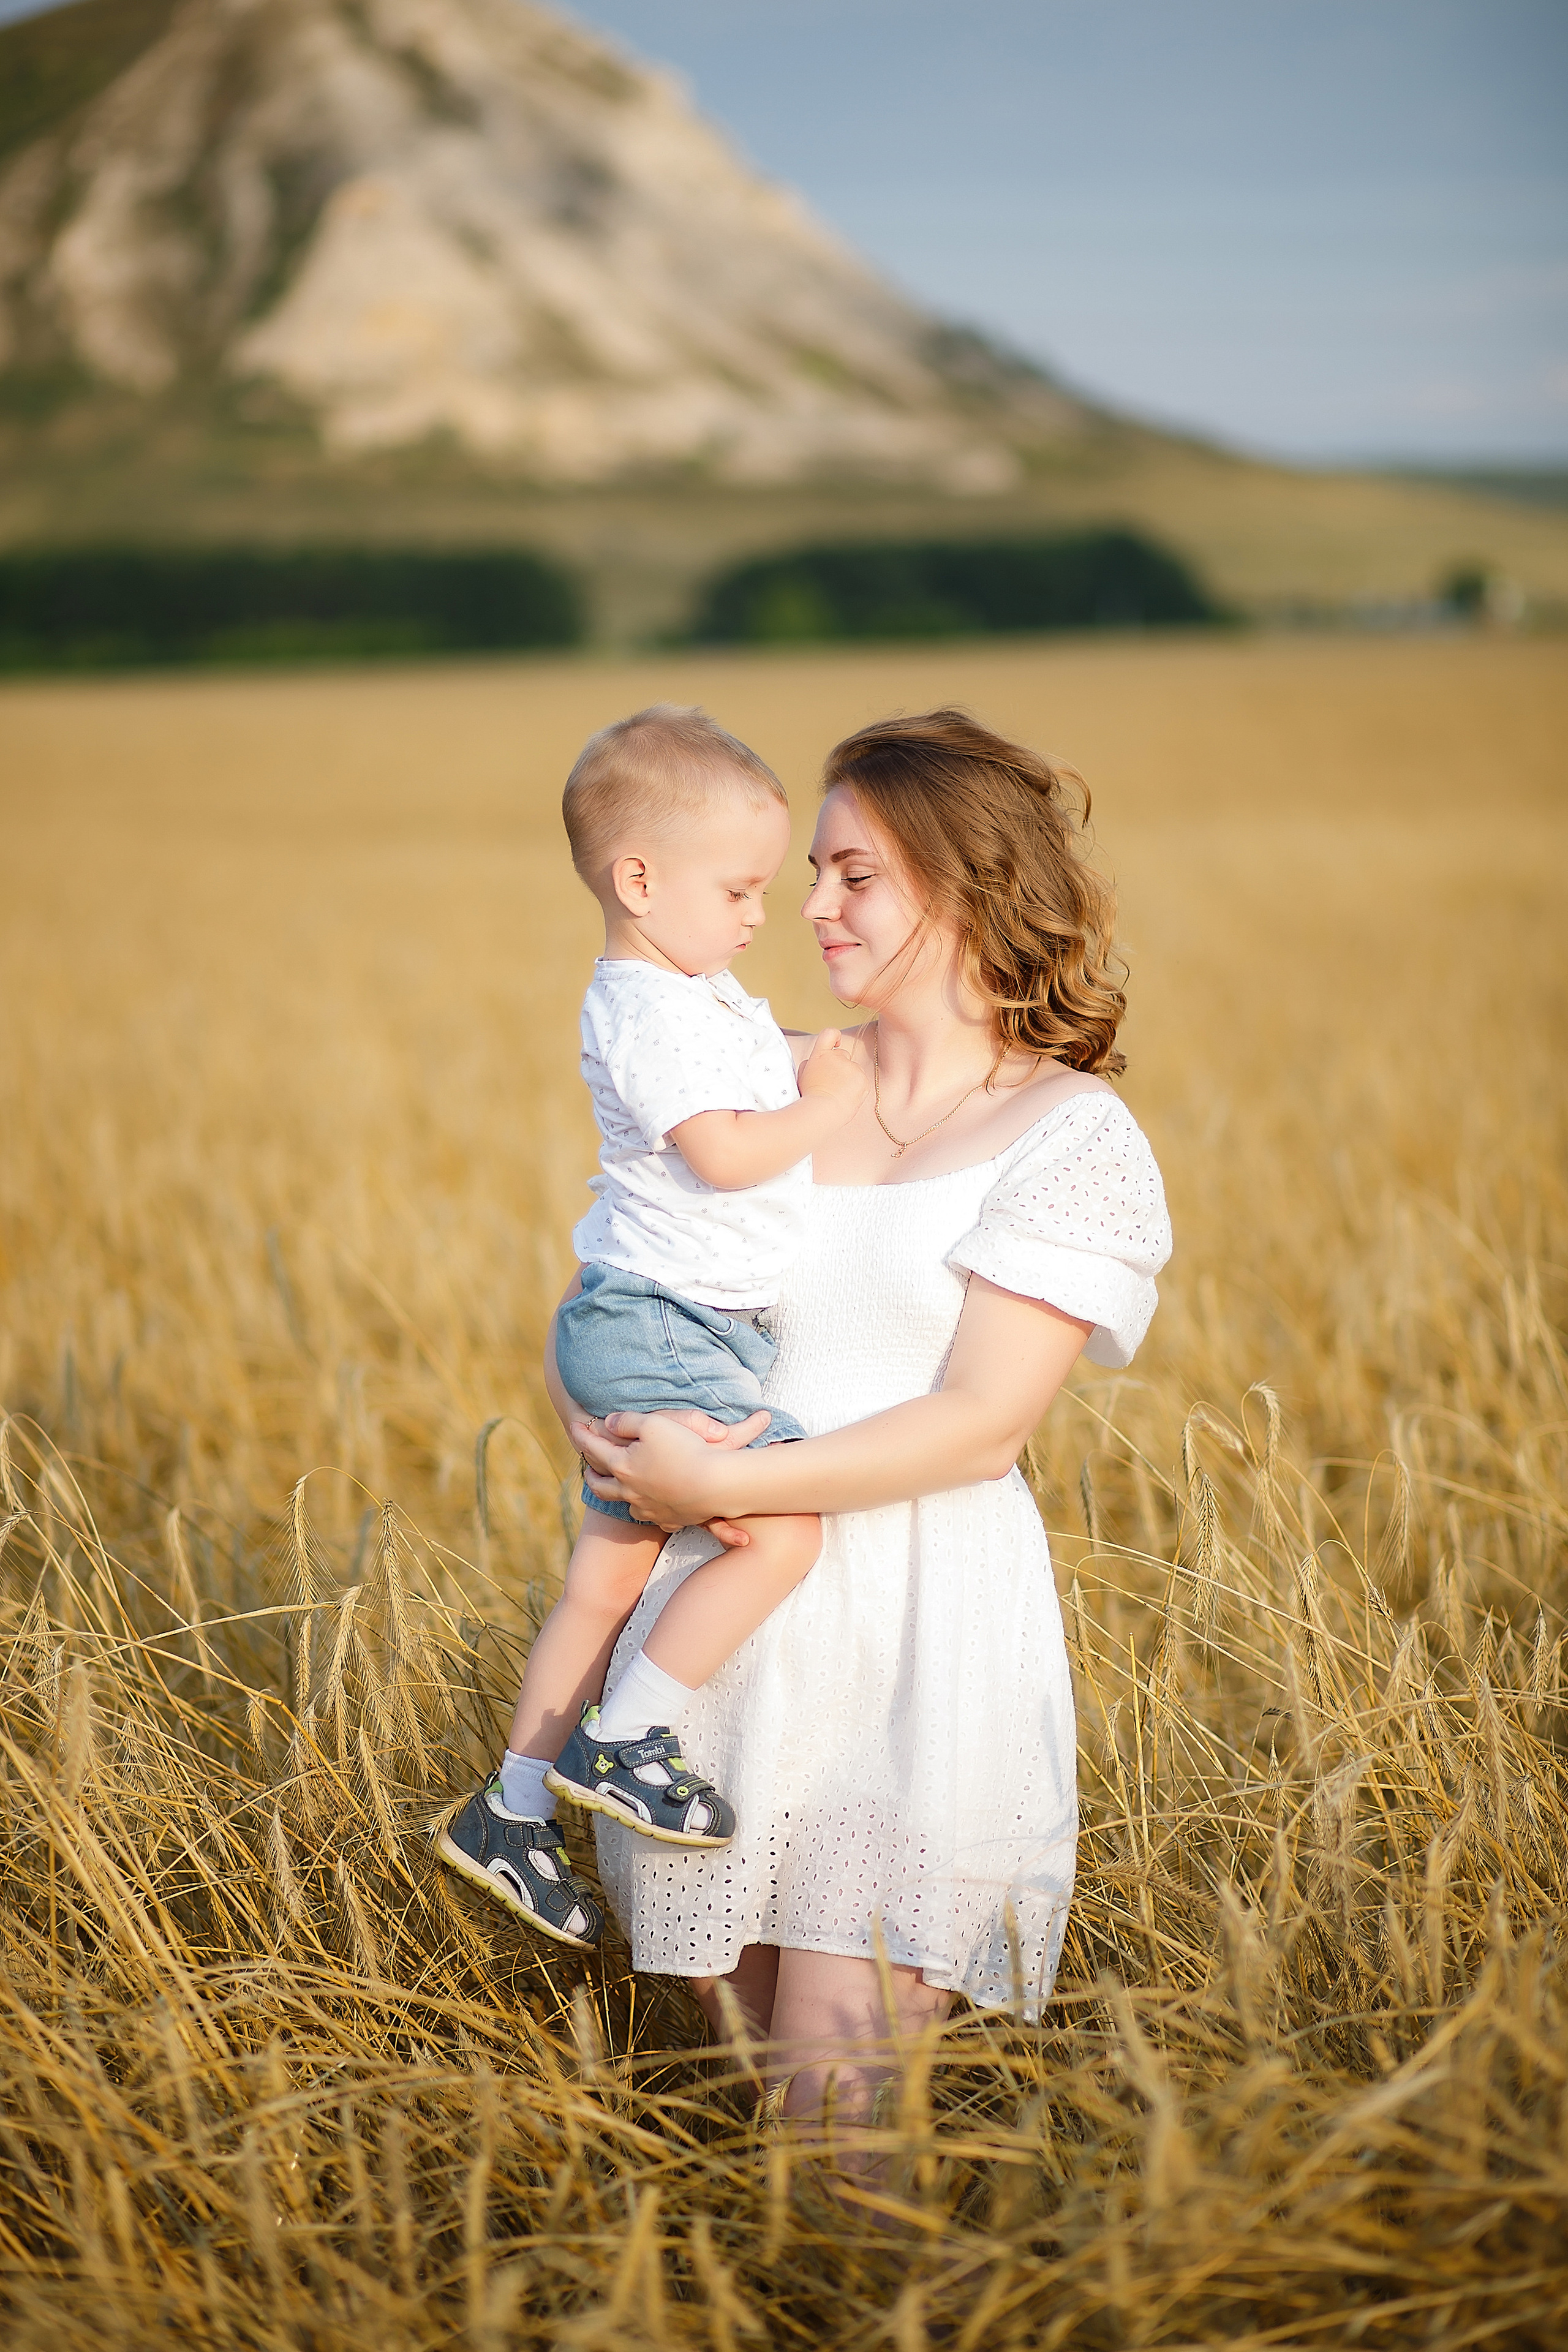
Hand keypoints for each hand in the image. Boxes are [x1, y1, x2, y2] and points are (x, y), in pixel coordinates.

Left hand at [571, 1408, 758, 1536]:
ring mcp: (649, 1509)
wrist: (715, 1484)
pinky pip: (651, 1517)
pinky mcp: (669, 1519)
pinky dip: (646, 1510)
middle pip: (601, 1485)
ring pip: (624, 1504)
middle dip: (591, 1474)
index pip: (593, 1448)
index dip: (581, 1435)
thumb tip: (608, 1422)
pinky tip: (650, 1506)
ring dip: (616, 1494)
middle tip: (586, 1468)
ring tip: (617, 1487)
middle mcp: (630, 1491)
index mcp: (622, 1466)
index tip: (573, 1425)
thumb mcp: (653, 1423)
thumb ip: (626, 1421)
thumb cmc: (685, 1448)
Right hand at [797, 1028, 867, 1120]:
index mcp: (821, 1054)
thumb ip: (811, 1063)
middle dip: (839, 1066)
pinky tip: (846, 1098)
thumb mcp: (803, 1075)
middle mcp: (838, 1057)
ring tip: (837, 1094)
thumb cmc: (808, 1097)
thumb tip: (817, 1060)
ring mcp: (852, 1068)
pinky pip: (861, 1081)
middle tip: (831, 1084)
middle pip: (843, 1055)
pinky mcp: (863, 1080)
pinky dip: (856, 1089)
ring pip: (853, 1069)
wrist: (821, 1112)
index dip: (835, 1036)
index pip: (830, 1033)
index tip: (836, 1044)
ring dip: (848, 1079)